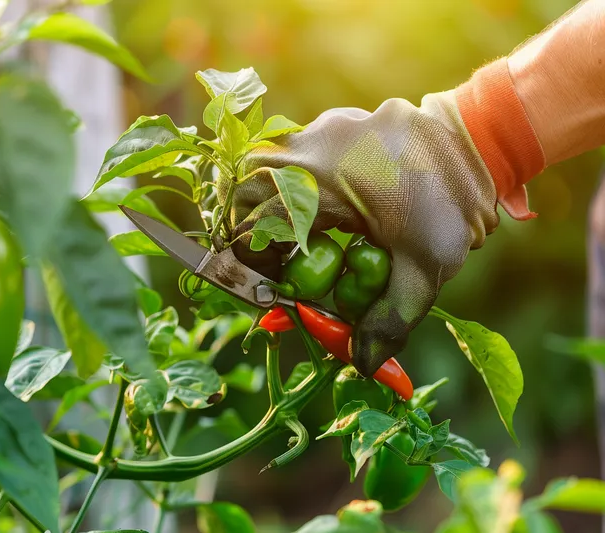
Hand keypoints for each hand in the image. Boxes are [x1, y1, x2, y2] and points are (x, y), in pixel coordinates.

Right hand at [222, 91, 501, 375]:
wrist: (481, 140)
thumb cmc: (452, 202)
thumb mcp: (423, 267)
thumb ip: (389, 318)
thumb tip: (362, 363)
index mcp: (316, 182)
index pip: (251, 227)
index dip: (251, 266)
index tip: (273, 290)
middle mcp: (305, 148)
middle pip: (243, 193)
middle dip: (250, 233)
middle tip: (277, 265)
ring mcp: (316, 130)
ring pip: (263, 171)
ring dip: (269, 209)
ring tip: (298, 242)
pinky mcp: (330, 125)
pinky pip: (292, 159)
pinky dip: (293, 189)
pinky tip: (325, 212)